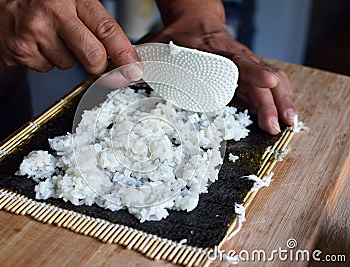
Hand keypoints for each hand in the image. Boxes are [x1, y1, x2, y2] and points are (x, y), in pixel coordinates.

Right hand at [0, 0, 140, 76]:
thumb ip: (94, 22)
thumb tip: (122, 52)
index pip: (106, 29)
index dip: (125, 53)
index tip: (135, 68)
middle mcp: (53, 16)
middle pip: (92, 57)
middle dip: (97, 64)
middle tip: (90, 57)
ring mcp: (33, 36)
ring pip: (66, 65)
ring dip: (63, 56)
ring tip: (47, 35)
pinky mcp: (18, 54)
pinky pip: (44, 68)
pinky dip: (43, 59)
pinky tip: (33, 42)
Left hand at [144, 2, 294, 134]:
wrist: (195, 21)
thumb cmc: (177, 37)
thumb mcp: (159, 45)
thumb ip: (145, 61)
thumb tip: (127, 75)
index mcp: (214, 50)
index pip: (237, 60)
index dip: (253, 71)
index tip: (267, 82)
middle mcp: (236, 57)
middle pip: (262, 76)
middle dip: (273, 101)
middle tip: (277, 126)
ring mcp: (246, 63)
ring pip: (274, 80)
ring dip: (284, 102)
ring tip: (290, 125)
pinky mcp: (249, 71)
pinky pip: (272, 84)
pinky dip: (282, 100)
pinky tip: (287, 116)